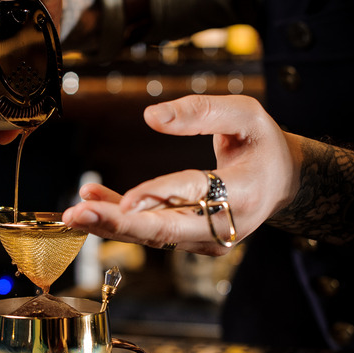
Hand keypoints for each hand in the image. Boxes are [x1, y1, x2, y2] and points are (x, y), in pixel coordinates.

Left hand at [62, 94, 300, 255]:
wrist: (279, 183)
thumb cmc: (262, 145)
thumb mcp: (246, 115)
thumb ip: (202, 111)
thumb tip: (151, 116)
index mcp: (244, 192)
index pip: (196, 193)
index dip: (159, 196)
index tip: (124, 200)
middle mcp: (224, 225)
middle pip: (166, 229)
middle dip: (119, 224)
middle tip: (78, 215)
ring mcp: (207, 240)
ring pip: (152, 234)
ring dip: (110, 223)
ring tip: (74, 211)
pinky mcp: (191, 242)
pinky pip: (150, 231)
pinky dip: (119, 219)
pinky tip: (91, 201)